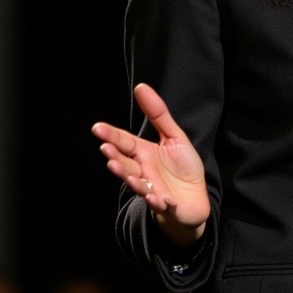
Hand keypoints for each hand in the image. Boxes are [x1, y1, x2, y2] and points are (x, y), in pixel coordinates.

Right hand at [91, 83, 209, 245]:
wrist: (196, 198)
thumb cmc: (183, 167)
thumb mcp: (174, 136)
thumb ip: (158, 114)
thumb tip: (140, 87)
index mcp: (144, 154)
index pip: (125, 142)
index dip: (112, 135)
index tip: (97, 127)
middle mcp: (144, 172)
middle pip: (126, 164)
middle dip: (115, 158)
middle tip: (106, 149)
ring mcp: (153, 190)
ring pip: (138, 184)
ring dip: (129, 178)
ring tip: (120, 170)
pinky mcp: (167, 205)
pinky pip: (160, 204)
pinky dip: (157, 201)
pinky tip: (154, 197)